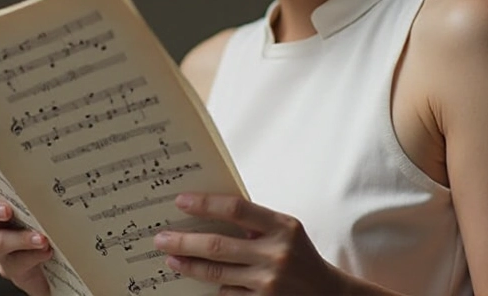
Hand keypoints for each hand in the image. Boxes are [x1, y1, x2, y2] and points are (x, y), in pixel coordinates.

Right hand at [0, 179, 52, 295]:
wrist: (66, 261)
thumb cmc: (56, 225)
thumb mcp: (50, 203)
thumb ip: (44, 191)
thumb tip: (59, 172)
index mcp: (1, 203)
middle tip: (6, 210)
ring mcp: (3, 249)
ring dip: (18, 238)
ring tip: (40, 238)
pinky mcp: (15, 269)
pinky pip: (16, 264)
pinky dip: (33, 256)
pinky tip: (47, 251)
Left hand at [152, 193, 348, 294]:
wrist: (327, 294)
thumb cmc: (299, 255)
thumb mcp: (286, 231)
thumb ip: (255, 223)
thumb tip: (206, 213)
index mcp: (283, 227)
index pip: (236, 209)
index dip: (205, 204)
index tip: (180, 201)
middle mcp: (277, 254)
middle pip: (218, 245)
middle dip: (184, 241)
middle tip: (160, 238)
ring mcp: (270, 283)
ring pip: (217, 274)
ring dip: (188, 266)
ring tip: (171, 258)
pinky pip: (227, 294)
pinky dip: (216, 287)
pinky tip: (204, 282)